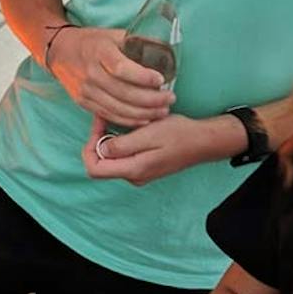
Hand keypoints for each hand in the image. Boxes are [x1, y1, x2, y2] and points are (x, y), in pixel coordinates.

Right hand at [46, 27, 173, 127]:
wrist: (60, 51)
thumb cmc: (92, 42)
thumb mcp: (112, 34)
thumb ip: (136, 42)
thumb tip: (165, 50)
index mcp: (99, 51)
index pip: (122, 68)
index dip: (143, 77)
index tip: (162, 80)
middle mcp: (90, 72)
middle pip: (123, 92)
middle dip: (151, 99)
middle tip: (170, 99)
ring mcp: (85, 90)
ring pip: (118, 108)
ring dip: (143, 113)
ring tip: (163, 111)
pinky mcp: (83, 102)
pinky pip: (109, 115)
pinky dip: (129, 120)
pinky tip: (145, 119)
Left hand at [83, 112, 244, 185]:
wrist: (203, 141)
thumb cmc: (179, 135)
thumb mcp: (149, 134)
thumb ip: (123, 145)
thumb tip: (100, 149)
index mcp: (133, 170)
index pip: (94, 169)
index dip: (89, 147)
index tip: (99, 125)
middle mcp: (133, 176)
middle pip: (100, 163)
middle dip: (97, 140)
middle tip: (105, 117)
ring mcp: (139, 173)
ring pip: (111, 159)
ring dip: (108, 139)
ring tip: (115, 118)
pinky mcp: (144, 166)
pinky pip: (123, 156)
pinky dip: (119, 141)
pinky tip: (127, 126)